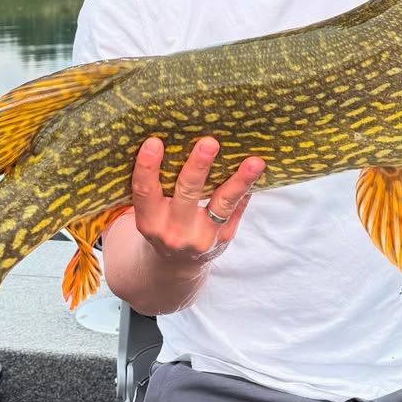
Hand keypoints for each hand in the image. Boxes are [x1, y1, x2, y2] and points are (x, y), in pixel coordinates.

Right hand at [129, 135, 264, 274]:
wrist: (177, 265)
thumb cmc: (162, 222)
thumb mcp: (149, 212)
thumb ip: (153, 185)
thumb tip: (172, 136)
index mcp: (149, 220)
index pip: (145, 192)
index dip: (147, 167)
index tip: (153, 142)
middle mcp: (174, 231)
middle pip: (187, 193)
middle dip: (198, 167)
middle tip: (209, 143)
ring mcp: (202, 236)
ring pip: (223, 203)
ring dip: (239, 181)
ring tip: (255, 162)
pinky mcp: (224, 236)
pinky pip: (237, 208)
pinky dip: (247, 188)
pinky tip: (257, 169)